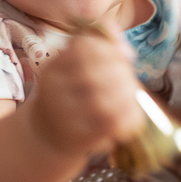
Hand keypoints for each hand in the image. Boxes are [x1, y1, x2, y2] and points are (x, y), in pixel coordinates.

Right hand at [28, 30, 143, 156]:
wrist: (47, 134)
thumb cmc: (69, 92)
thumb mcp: (73, 65)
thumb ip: (98, 45)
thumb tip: (123, 44)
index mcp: (54, 68)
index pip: (84, 49)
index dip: (111, 49)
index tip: (126, 57)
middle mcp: (54, 90)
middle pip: (93, 75)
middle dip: (121, 74)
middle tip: (130, 79)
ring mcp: (65, 115)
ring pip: (102, 102)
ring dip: (126, 96)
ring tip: (132, 95)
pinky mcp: (79, 137)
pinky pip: (110, 125)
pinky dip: (127, 117)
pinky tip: (133, 112)